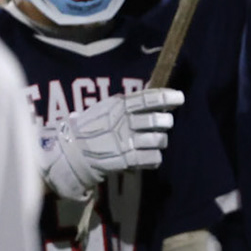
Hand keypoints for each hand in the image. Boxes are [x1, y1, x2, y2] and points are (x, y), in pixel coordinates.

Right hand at [42, 88, 183, 199]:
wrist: (71, 151)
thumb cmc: (92, 128)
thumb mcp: (107, 108)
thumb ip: (130, 103)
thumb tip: (155, 90)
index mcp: (120, 106)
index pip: (149, 98)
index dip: (167, 97)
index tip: (179, 98)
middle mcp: (124, 122)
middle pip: (158, 121)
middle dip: (165, 123)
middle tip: (163, 124)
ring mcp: (125, 141)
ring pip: (159, 140)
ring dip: (160, 141)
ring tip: (154, 142)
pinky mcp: (125, 159)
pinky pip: (152, 158)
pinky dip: (154, 158)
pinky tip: (149, 157)